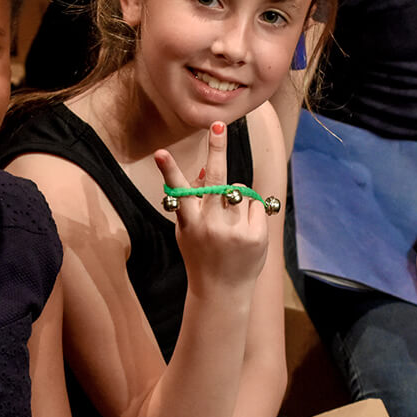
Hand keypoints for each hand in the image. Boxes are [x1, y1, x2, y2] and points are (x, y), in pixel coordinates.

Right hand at [155, 122, 268, 295]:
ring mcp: (235, 230)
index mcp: (190, 222)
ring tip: (231, 222)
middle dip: (216, 149)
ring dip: (236, 197)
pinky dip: (250, 211)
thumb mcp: (187, 232)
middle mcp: (211, 224)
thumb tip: (205, 169)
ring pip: (240, 190)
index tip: (160, 152)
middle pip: (217, 179)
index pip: (179, 190)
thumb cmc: (201, 256)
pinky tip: (244, 230)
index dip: (169, 170)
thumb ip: (193, 203)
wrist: (221, 291)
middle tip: (218, 125)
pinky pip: (256, 205)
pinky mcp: (255, 235)